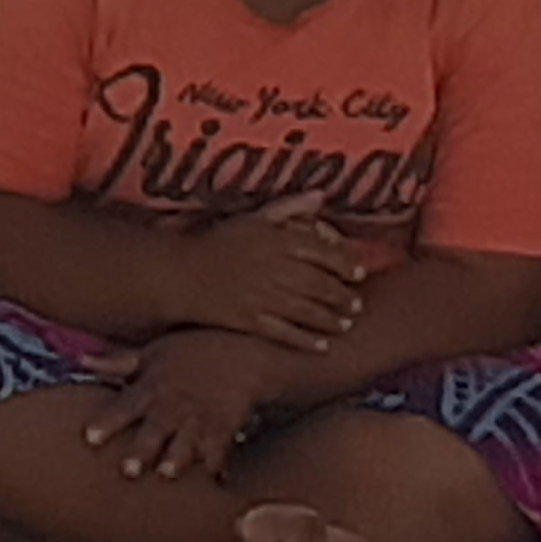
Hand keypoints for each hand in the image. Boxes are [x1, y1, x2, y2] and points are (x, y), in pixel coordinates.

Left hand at [82, 331, 270, 482]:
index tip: (88, 438)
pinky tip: (215, 482)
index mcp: (151, 387)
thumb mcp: (153, 352)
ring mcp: (199, 417)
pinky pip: (221, 448)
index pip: (123, 406)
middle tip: (127, 470)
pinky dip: (218, 465)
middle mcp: (173, 404)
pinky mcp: (224, 426)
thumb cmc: (193, 352)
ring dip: (177, 457)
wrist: (244, 348)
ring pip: (186, 440)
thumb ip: (118, 362)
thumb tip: (80, 360)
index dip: (106, 422)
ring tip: (168, 474)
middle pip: (154, 429)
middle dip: (142, 449)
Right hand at [174, 214, 369, 350]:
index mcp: (275, 240)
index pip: (320, 252)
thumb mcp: (253, 217)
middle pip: (319, 284)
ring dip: (331, 319)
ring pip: (307, 310)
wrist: (181, 274)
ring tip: (346, 324)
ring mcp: (261, 296)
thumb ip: (289, 206)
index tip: (359, 273)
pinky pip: (284, 332)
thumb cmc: (218, 242)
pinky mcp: (249, 320)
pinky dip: (305, 340)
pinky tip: (321, 346)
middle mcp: (272, 268)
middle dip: (343, 296)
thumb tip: (320, 195)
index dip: (345, 263)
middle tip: (357, 304)